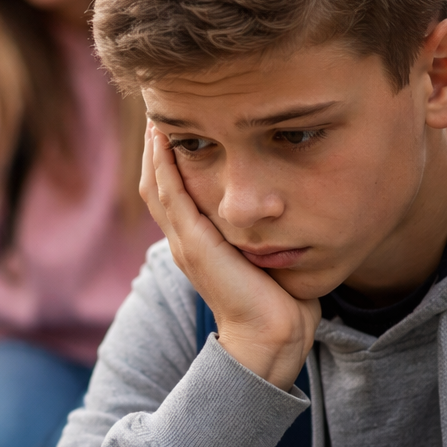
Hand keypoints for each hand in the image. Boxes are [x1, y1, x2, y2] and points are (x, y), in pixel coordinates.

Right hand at [140, 124, 317, 389]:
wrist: (271, 338)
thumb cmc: (279, 304)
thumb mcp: (270, 258)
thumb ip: (268, 235)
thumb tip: (291, 212)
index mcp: (198, 243)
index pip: (172, 192)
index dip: (169, 159)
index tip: (176, 124)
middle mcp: (183, 241)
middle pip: (155, 183)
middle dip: (156, 146)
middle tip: (159, 107)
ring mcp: (184, 243)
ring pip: (157, 185)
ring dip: (155, 148)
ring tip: (156, 112)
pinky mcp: (193, 245)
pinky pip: (170, 196)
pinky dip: (163, 165)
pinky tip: (164, 138)